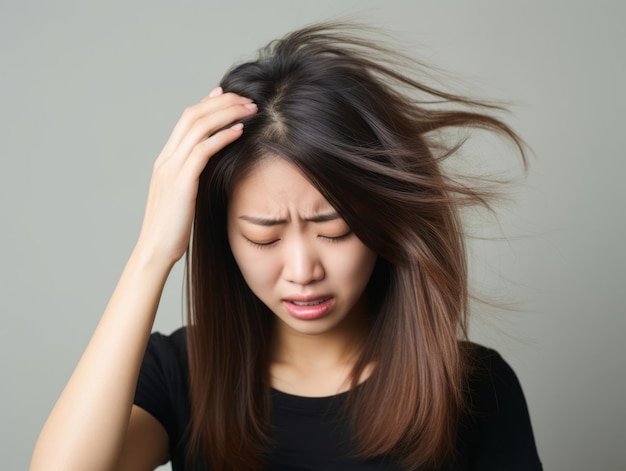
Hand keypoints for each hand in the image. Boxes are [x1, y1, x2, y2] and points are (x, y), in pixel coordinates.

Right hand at [135, 87, 256, 266]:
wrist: (156, 249)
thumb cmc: (172, 228)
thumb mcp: (183, 196)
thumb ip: (193, 177)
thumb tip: (212, 169)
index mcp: (165, 160)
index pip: (185, 120)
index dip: (208, 103)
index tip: (228, 94)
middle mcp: (166, 159)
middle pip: (192, 115)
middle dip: (222, 102)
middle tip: (247, 98)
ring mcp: (171, 169)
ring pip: (198, 127)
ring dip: (227, 114)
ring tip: (249, 109)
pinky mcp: (181, 182)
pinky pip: (203, 150)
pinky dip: (222, 136)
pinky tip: (239, 131)